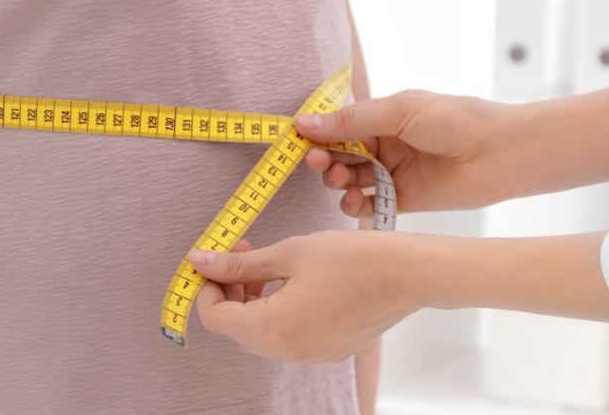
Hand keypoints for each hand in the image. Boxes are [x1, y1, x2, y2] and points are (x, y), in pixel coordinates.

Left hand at [190, 230, 422, 362]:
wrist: (410, 275)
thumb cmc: (354, 258)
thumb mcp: (290, 252)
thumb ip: (241, 264)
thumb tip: (199, 262)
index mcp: (275, 328)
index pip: (215, 317)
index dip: (208, 287)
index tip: (216, 258)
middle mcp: (290, 352)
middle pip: (236, 329)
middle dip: (230, 291)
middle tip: (243, 252)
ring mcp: (311, 356)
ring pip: (261, 334)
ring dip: (253, 301)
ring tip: (270, 265)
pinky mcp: (328, 351)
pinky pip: (288, 337)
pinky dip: (278, 312)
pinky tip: (295, 283)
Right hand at [297, 90, 516, 215]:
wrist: (501, 153)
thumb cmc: (456, 120)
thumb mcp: (400, 111)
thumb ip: (352, 120)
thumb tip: (303, 123)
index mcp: (383, 116)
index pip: (339, 125)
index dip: (318, 133)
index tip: (298, 142)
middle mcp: (385, 143)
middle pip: (340, 153)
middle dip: (325, 158)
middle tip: (320, 163)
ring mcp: (393, 172)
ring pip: (350, 179)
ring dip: (338, 181)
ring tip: (341, 180)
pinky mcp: (404, 199)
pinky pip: (368, 203)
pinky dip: (354, 205)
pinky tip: (352, 201)